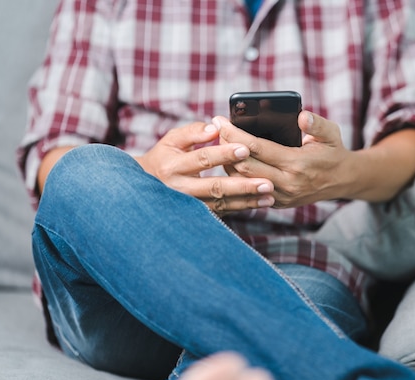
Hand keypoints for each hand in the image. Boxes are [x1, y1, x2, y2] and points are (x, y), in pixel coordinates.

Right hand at [135, 122, 274, 214]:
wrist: (145, 188)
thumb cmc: (165, 157)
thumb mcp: (172, 140)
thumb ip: (193, 132)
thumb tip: (215, 128)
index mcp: (173, 166)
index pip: (202, 158)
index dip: (224, 154)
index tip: (246, 148)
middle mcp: (180, 189)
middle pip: (215, 187)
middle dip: (242, 185)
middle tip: (266, 183)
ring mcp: (189, 206)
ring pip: (221, 205)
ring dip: (247, 201)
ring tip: (269, 197)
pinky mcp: (197, 216)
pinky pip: (222, 213)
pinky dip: (241, 208)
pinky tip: (260, 204)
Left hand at [214, 112, 353, 207]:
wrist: (342, 181)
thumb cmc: (333, 152)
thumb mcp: (331, 133)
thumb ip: (317, 124)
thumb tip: (301, 116)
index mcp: (297, 164)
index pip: (257, 148)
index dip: (235, 134)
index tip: (220, 120)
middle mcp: (287, 183)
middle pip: (244, 166)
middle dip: (225, 146)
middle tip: (215, 129)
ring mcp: (281, 196)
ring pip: (242, 181)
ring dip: (227, 162)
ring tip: (220, 143)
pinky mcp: (277, 203)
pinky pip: (249, 190)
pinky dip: (237, 176)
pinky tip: (229, 161)